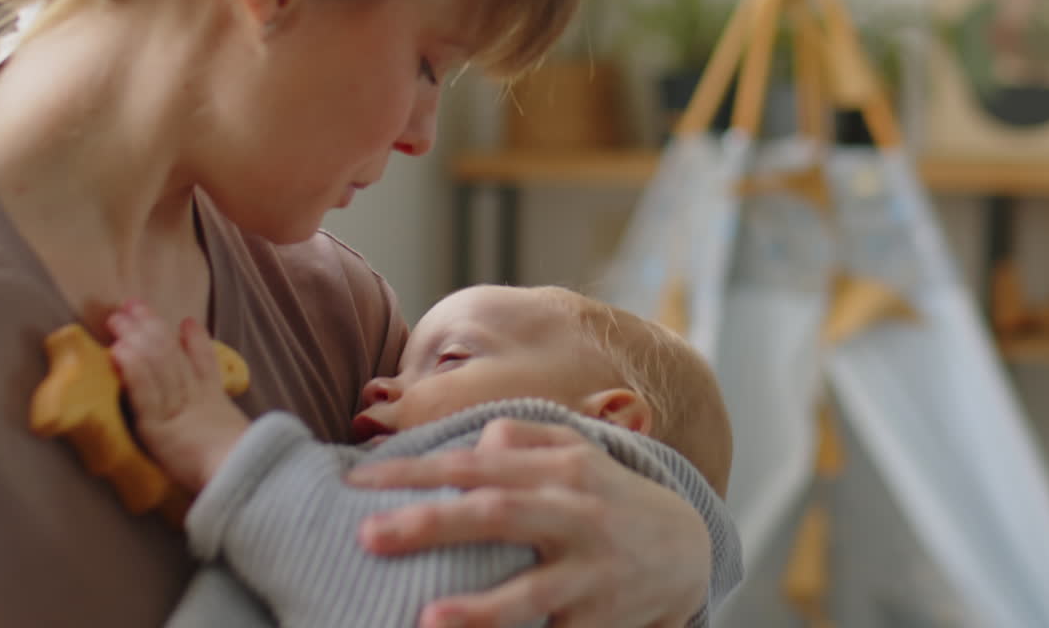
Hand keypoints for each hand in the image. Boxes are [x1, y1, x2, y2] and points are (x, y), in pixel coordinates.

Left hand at [107, 301, 249, 492]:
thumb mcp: (242, 441)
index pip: (206, 364)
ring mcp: (176, 410)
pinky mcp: (158, 427)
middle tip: (135, 304)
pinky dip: (132, 368)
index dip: (196, 340)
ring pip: (158, 365)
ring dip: (136, 337)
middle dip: (152, 326)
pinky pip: (145, 391)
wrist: (244, 478)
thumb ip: (233, 431)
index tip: (186, 321)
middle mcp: (196, 399)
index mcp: (216, 404)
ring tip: (119, 317)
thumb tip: (237, 434)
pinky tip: (119, 350)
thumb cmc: (244, 469)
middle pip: (173, 354)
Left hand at [346, 419, 711, 627]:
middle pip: (497, 514)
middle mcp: (575, 515)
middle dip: (431, 524)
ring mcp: (591, 574)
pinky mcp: (601, 622)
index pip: (476, 463)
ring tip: (428, 620)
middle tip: (367, 535)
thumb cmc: (608, 495)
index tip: (359, 480)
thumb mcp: (575, 451)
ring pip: (532, 593)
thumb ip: (521, 439)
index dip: (416, 470)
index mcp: (561, 468)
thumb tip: (471, 441)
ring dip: (480, 610)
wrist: (689, 549)